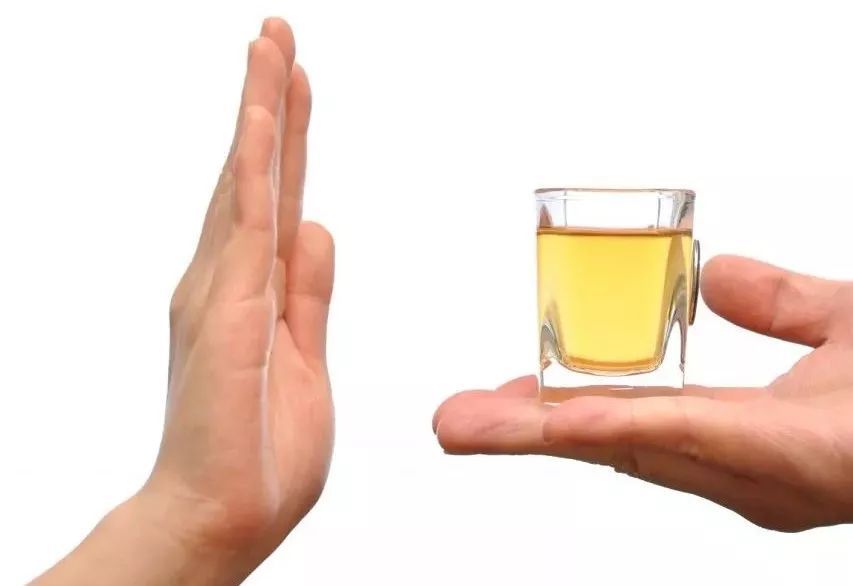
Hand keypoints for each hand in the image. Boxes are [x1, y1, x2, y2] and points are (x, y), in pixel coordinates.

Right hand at [34, 18, 334, 584]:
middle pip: (256, 176)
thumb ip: (308, 295)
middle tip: (278, 35)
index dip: (286, 141)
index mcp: (253, 294)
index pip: (276, 199)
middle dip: (270, 103)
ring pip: (247, 184)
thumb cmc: (259, 457)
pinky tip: (263, 119)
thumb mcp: (304, 359)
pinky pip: (247, 225)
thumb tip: (317, 230)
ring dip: (260, 112)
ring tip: (272, 45)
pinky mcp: (229, 313)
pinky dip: (254, 167)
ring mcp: (224, 293)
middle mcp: (228, 281)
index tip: (296, 84)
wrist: (221, 520)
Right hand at [433, 255, 852, 531]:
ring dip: (537, 433)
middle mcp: (738, 463)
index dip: (570, 406)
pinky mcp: (778, 458)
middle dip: (528, 431)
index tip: (511, 395)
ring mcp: (753, 468)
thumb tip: (715, 278)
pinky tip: (539, 419)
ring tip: (461, 425)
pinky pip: (671, 434)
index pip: (638, 417)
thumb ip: (776, 301)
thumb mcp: (845, 313)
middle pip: (613, 441)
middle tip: (453, 422)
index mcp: (749, 431)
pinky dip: (599, 425)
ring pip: (623, 443)